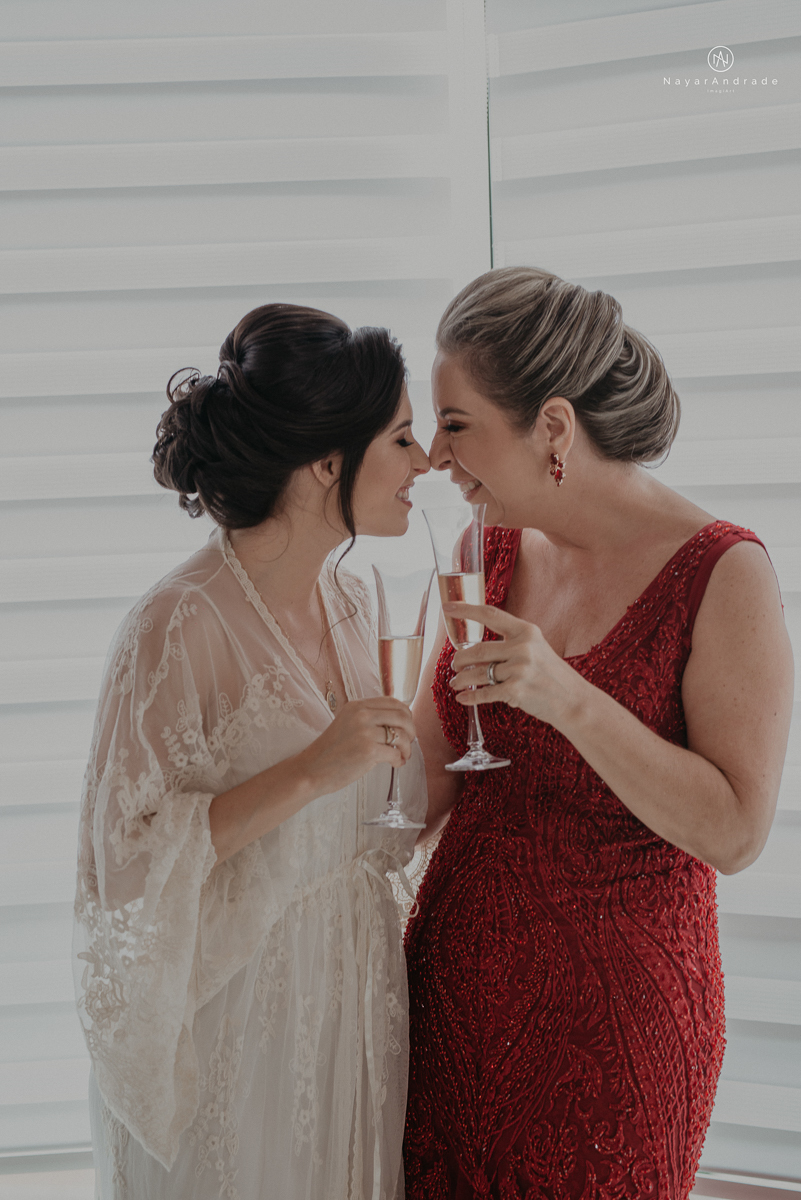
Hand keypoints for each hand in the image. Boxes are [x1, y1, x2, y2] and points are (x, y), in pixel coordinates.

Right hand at [299, 697, 415, 796]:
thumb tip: (400, 721)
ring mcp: (365, 732)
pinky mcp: (368, 751)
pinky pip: (396, 753)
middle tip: (408, 742)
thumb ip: (368, 718)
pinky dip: (399, 760)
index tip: (406, 727)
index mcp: (357, 706)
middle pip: (402, 716)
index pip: (393, 702)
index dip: (406, 714)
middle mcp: (362, 715)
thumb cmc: (330, 751)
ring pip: (402, 735)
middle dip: (411, 730)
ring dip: (407, 748)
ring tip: (402, 756)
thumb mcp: (347, 723)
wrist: (311, 769)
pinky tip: (395, 764)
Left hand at [444, 602, 582, 727]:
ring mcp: (519, 670)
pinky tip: (462, 697)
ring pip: (478, 673)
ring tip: (455, 682)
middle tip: (454, 665)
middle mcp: (523, 648)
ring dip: (461, 679)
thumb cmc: (551, 675)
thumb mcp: (537, 648)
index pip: (491, 615)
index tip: (448, 607)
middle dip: (460, 659)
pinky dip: (470, 696)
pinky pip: (485, 693)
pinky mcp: (516, 691)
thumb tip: (476, 648)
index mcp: (527, 632)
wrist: (573, 700)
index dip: (466, 610)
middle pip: (477, 649)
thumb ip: (511, 643)